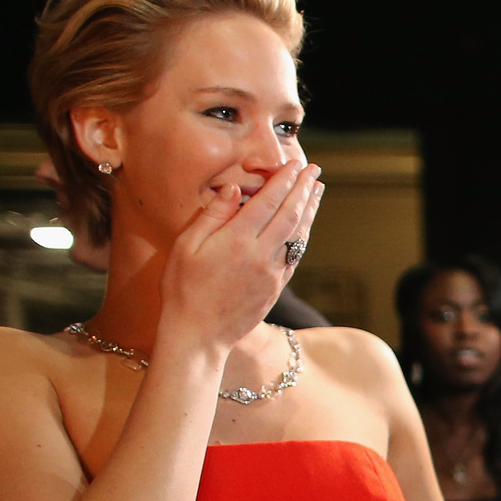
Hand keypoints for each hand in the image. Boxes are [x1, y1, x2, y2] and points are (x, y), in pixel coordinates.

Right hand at [160, 159, 324, 353]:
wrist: (197, 334)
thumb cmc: (183, 288)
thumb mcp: (186, 246)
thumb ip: (212, 215)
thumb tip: (234, 189)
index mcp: (237, 240)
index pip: (269, 201)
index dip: (284, 180)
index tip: (295, 165)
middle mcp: (261, 255)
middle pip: (290, 214)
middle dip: (304, 189)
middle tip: (314, 170)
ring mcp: (272, 274)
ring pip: (298, 235)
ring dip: (310, 210)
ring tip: (318, 190)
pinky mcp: (275, 288)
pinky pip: (295, 255)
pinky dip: (303, 235)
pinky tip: (306, 224)